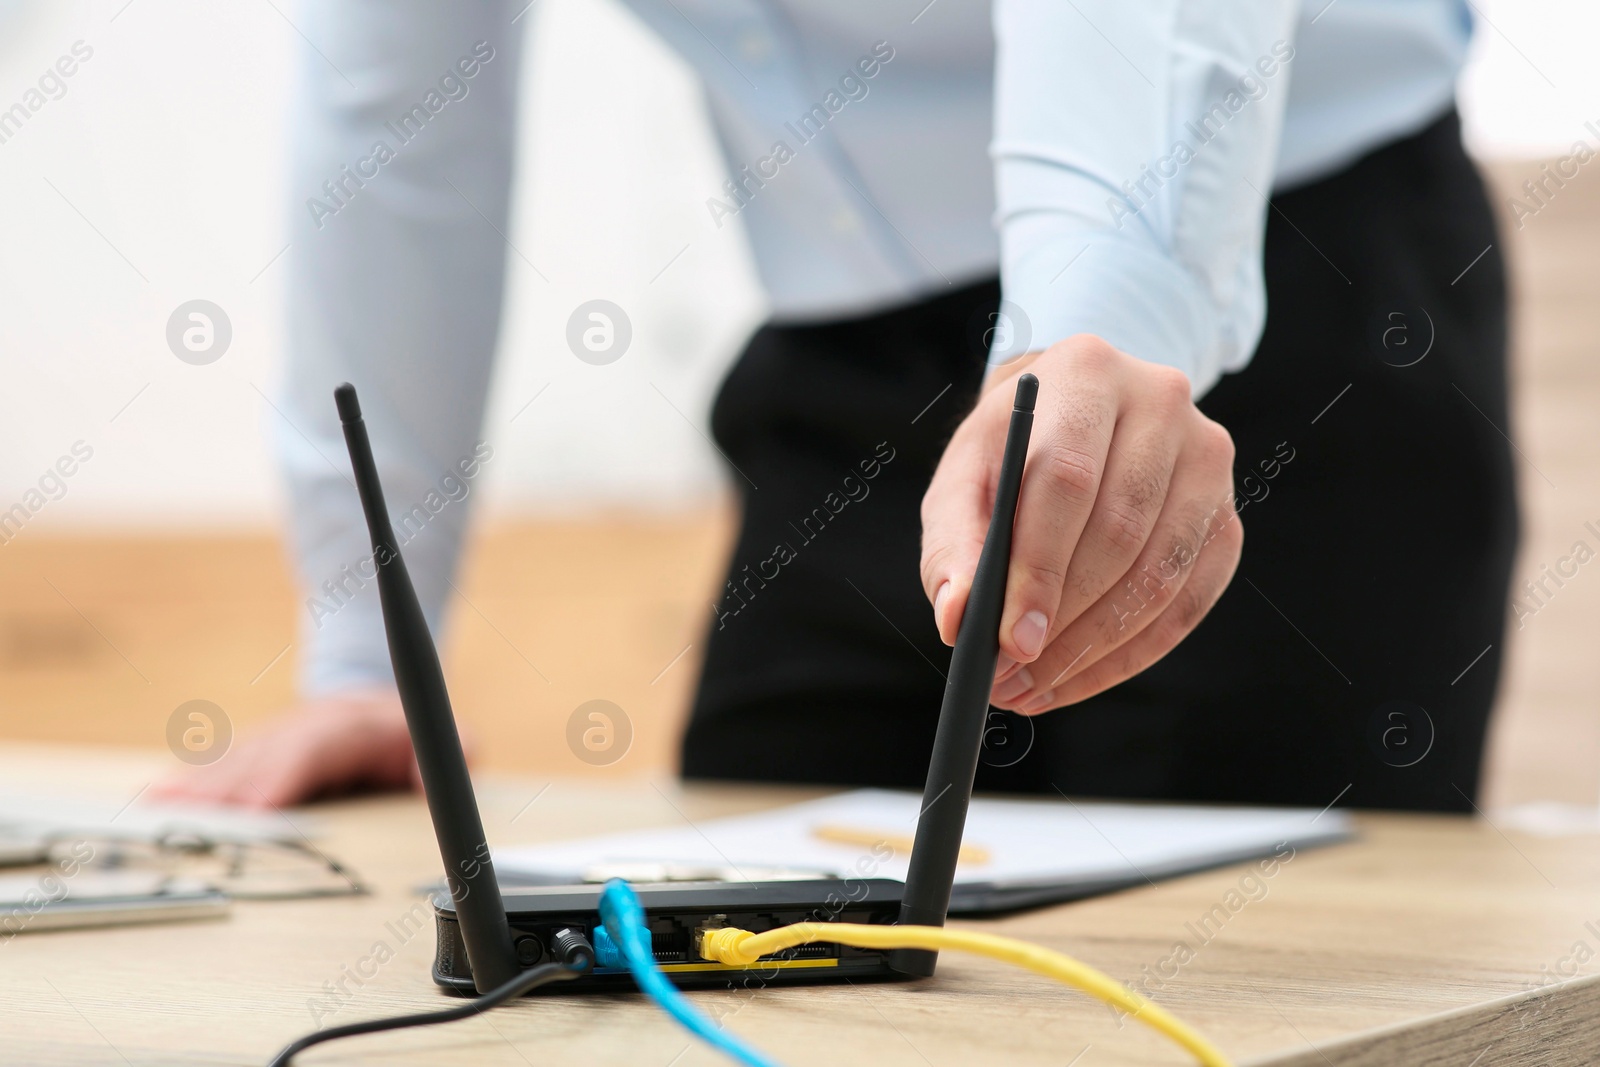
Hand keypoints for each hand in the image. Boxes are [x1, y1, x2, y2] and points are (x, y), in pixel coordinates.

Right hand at [150, 689, 422, 808]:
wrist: (383, 697)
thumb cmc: (412, 732)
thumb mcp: (449, 738)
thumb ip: (450, 755)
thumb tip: (428, 778)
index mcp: (355, 725)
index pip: (315, 748)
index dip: (284, 774)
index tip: (258, 805)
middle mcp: (309, 725)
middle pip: (264, 755)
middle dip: (229, 788)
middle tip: (190, 821)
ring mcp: (281, 734)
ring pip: (237, 758)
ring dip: (200, 785)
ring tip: (159, 808)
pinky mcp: (262, 747)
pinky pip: (223, 762)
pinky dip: (191, 780)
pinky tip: (158, 797)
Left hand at [920, 335, 1242, 712]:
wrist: (1074, 416)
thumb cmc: (1009, 452)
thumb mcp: (963, 480)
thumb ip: (953, 545)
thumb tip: (956, 617)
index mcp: (1087, 375)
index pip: (1067, 482)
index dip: (1039, 568)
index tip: (1010, 639)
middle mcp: (1161, 404)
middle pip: (1119, 532)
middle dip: (1062, 620)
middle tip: (1009, 677)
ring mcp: (1208, 459)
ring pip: (1160, 574)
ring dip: (1094, 648)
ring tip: (1030, 686)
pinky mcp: (1227, 516)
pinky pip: (1189, 602)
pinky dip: (1131, 654)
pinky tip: (1078, 677)